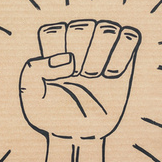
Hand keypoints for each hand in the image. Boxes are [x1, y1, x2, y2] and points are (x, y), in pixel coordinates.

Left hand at [19, 20, 140, 161]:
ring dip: (101, 54)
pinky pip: (130, 36)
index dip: (56, 55)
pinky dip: (122, 54)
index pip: (56, 31)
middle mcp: (78, 40)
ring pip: (107, 27)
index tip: (56, 78)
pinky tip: (113, 75)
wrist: (78, 134)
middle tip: (78, 78)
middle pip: (82, 27)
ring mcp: (102, 47)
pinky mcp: (124, 58)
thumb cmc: (52, 112)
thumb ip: (34, 70)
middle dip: (79, 56)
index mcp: (54, 43)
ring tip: (95, 76)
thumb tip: (68, 58)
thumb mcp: (31, 95)